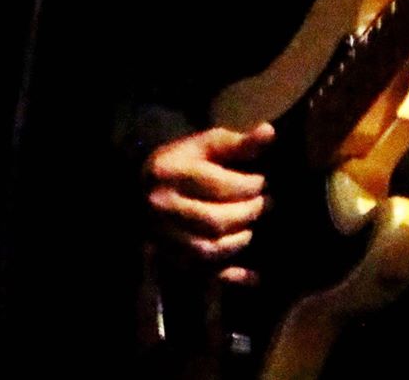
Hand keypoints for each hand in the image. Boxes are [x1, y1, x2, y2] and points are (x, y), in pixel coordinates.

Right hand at [142, 123, 274, 284]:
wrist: (138, 189)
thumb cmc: (179, 164)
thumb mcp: (203, 146)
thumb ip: (237, 143)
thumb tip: (269, 132)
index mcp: (169, 173)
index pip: (217, 184)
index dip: (248, 185)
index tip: (262, 181)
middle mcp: (162, 207)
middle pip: (215, 220)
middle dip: (248, 212)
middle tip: (264, 204)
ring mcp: (164, 238)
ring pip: (210, 249)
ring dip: (240, 239)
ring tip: (250, 225)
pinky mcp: (170, 260)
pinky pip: (204, 275)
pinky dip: (232, 276)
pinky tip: (253, 275)